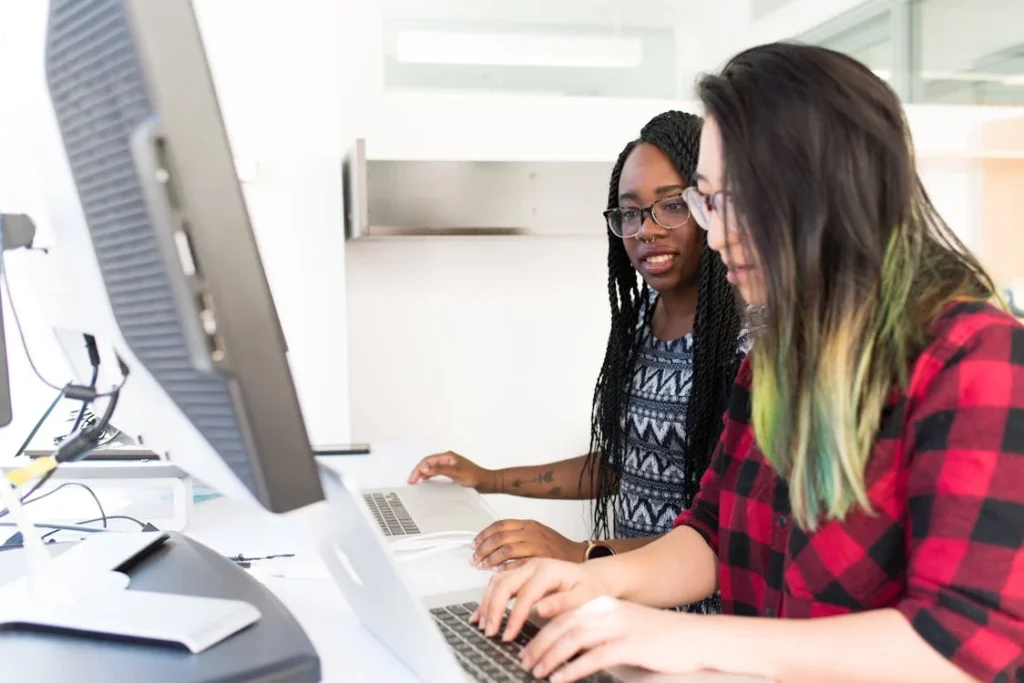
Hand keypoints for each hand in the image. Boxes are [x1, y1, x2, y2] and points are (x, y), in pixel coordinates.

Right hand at [407, 451, 497, 492]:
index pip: (428, 460)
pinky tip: (426, 480)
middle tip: (411, 480)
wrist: (487, 482)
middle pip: (428, 463)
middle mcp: (448, 459)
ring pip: (431, 467)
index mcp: (448, 456)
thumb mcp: (456, 473)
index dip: (418, 469)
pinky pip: (436, 471)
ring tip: (415, 480)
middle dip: (418, 470)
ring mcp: (449, 465)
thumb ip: (440, 470)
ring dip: (423, 473)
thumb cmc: (476, 477)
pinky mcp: (451, 472)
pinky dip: (429, 475)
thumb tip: (426, 468)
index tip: (413, 478)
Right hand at [470, 558, 612, 641]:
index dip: (515, 616)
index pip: (525, 594)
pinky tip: (481, 613)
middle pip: (504, 583)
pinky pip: (498, 583)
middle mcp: (533, 566)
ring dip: (487, 603)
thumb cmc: (590, 587)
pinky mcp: (520, 574)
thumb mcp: (583, 596)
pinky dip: (487, 598)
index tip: (508, 635)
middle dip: (494, 609)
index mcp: (548, 570)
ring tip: (484, 625)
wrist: (593, 576)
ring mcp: (525, 568)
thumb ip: (562, 603)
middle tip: (490, 632)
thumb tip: (540, 609)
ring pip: (497, 581)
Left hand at [471, 519, 584, 569]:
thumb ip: (518, 537)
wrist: (579, 556)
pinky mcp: (542, 559)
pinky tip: (498, 572)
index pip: (500, 525)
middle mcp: (532, 532)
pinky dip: (506, 567)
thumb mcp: (537, 535)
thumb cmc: (556, 549)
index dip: (484, 534)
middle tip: (475, 559)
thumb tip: (492, 546)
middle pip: (500, 537)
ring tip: (482, 566)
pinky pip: (519, 562)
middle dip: (484, 548)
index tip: (474, 544)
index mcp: (529, 524)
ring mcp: (537, 545)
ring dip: (491, 558)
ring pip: (507, 549)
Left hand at [520, 597, 704, 681]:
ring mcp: (619, 627)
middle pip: (563, 625)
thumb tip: (569, 645)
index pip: (563, 615)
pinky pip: (593, 657)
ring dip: (550, 657)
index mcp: (603, 605)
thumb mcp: (624, 625)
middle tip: (525, 662)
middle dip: (539, 645)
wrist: (695, 637)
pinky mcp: (630, 645)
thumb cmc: (659, 637)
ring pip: (573, 639)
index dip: (541, 632)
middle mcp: (607, 611)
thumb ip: (599, 630)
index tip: (527, 648)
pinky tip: (560, 679)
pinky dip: (572, 669)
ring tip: (538, 671)